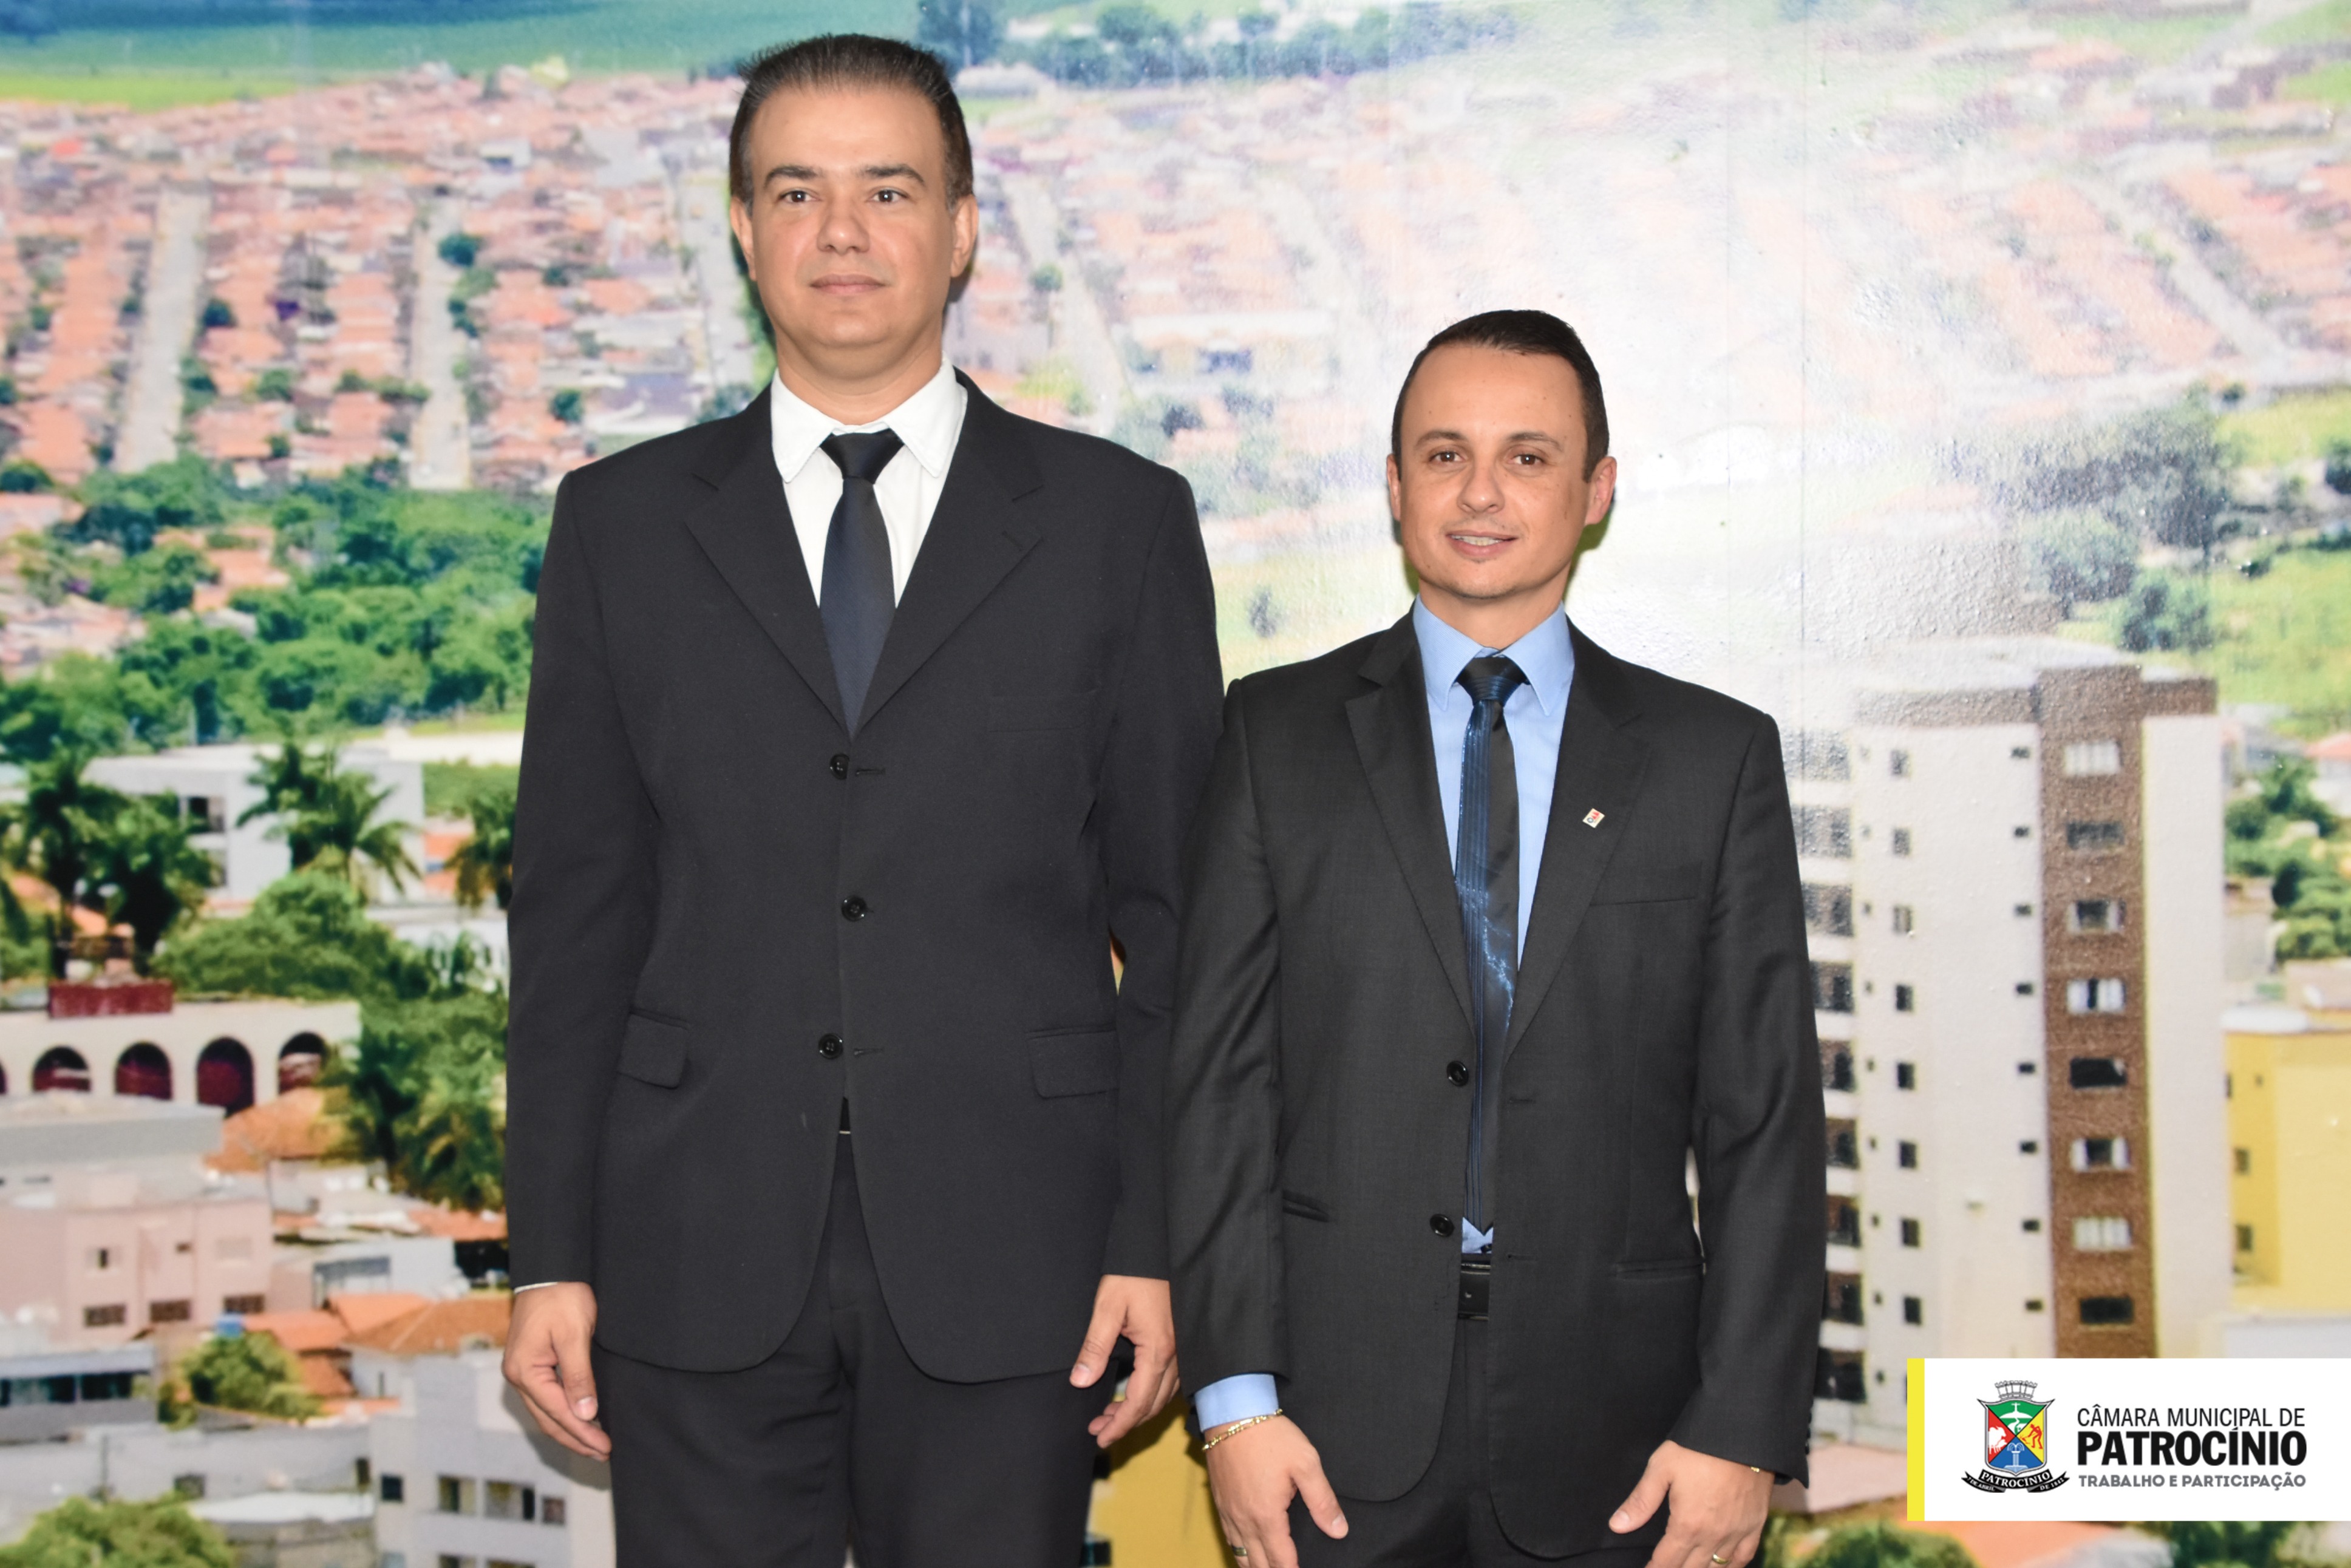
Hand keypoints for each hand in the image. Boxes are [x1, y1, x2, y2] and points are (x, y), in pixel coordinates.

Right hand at [502, 1283, 610, 1459]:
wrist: (550, 1270)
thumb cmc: (562, 1298)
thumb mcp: (574, 1336)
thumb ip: (579, 1377)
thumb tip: (586, 1414)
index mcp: (525, 1371)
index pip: (558, 1412)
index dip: (582, 1432)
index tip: (605, 1446)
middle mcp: (518, 1375)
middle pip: (548, 1418)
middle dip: (575, 1439)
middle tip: (602, 1453)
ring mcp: (522, 1370)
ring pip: (546, 1411)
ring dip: (569, 1429)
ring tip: (593, 1445)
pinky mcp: (531, 1364)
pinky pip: (546, 1397)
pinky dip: (562, 1413)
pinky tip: (579, 1419)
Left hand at [1069, 1274, 1178, 1446]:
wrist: (1158, 1246)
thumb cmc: (1133, 1274)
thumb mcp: (1107, 1308)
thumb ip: (1094, 1347)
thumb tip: (1081, 1382)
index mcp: (1158, 1350)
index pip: (1139, 1402)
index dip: (1119, 1425)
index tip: (1100, 1438)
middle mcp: (1176, 1354)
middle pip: (1154, 1404)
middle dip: (1126, 1422)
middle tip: (1098, 1430)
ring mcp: (1184, 1349)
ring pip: (1165, 1394)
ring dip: (1139, 1410)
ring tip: (1110, 1415)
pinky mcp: (1183, 1340)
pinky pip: (1171, 1380)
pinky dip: (1152, 1395)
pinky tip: (1135, 1393)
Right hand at [1203, 1414, 1346, 1567]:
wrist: (1233, 1413)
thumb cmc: (1271, 1436)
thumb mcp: (1306, 1463)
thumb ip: (1323, 1501)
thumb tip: (1338, 1531)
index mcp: (1267, 1516)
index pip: (1281, 1561)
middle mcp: (1244, 1520)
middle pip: (1258, 1564)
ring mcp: (1229, 1512)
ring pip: (1240, 1554)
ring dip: (1255, 1566)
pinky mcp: (1220, 1501)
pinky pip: (1228, 1538)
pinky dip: (1239, 1551)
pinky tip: (1247, 1551)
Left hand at [1609, 1439, 1772, 1567]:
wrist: (1741, 1433)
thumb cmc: (1698, 1448)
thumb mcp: (1661, 1469)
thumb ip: (1640, 1502)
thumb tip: (1616, 1526)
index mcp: (1687, 1525)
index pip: (1666, 1561)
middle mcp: (1713, 1535)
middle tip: (1665, 1566)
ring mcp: (1736, 1532)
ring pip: (1717, 1567)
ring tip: (1688, 1566)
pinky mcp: (1754, 1524)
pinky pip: (1743, 1557)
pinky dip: (1731, 1566)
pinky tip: (1721, 1566)